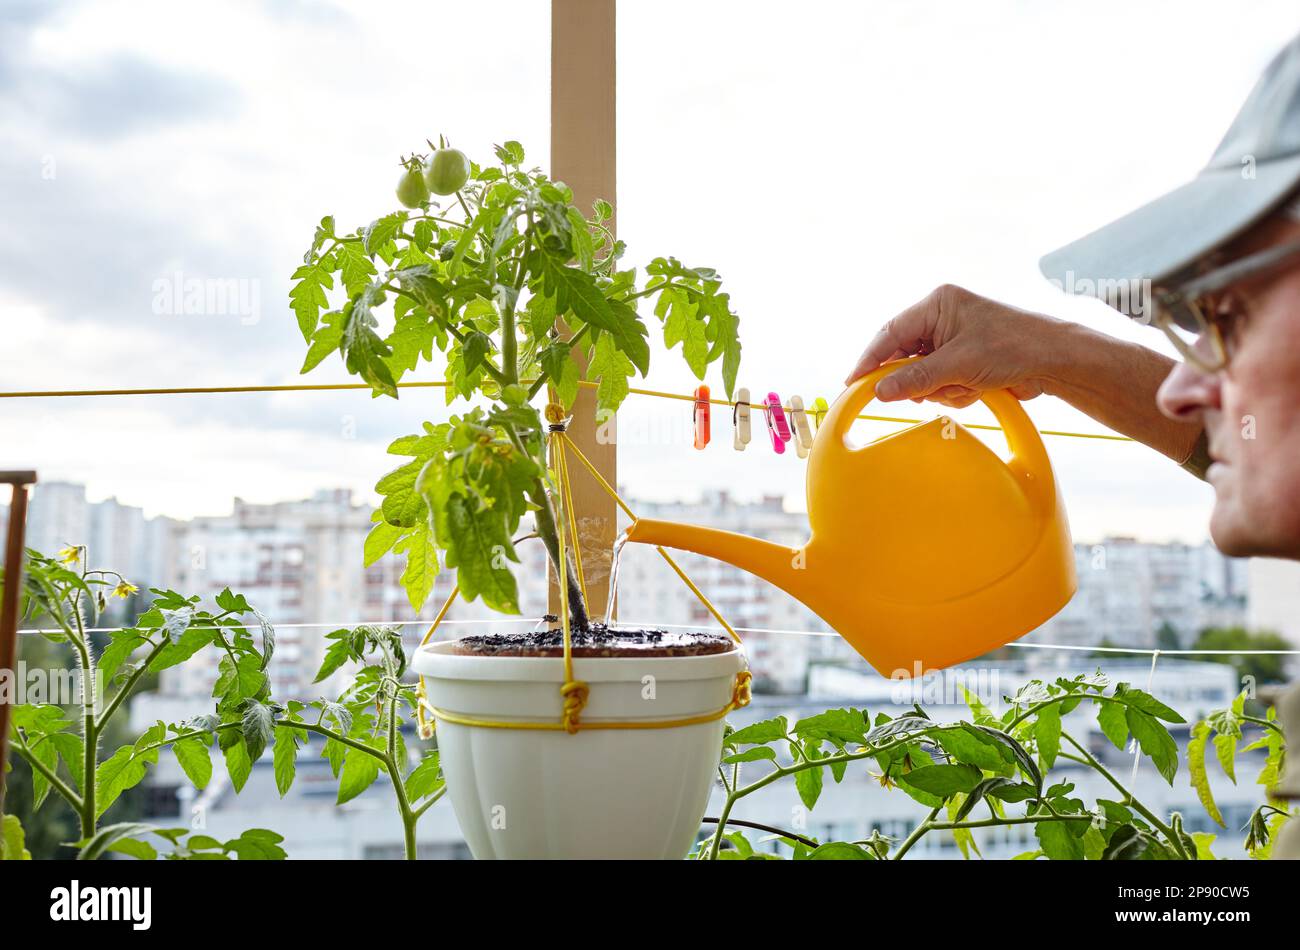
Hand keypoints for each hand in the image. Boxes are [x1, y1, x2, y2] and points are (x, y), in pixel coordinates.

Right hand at [845, 284, 1066, 406]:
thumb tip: (879, 391)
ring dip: (941, 389)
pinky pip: (941, 383)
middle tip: (925, 393)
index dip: (871, 359)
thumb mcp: (958, 364)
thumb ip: (916, 378)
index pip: (890, 333)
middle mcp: (942, 319)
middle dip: (918, 379)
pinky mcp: (964, 360)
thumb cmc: (1013, 347)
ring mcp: (953, 340)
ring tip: (966, 387)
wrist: (1055, 361)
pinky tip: (977, 390)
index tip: (854, 383)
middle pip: (905, 357)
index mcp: (937, 304)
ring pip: (923, 375)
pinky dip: (954, 392)